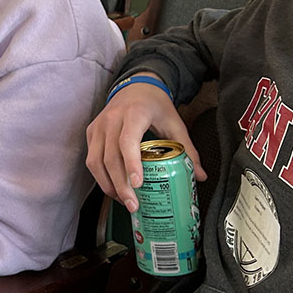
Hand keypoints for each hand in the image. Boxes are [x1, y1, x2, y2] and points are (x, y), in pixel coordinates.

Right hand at [85, 77, 205, 211]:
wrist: (135, 86)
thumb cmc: (155, 105)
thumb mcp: (175, 123)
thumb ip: (188, 149)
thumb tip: (201, 177)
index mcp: (134, 113)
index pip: (127, 141)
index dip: (131, 163)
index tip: (138, 184)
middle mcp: (112, 119)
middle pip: (110, 157)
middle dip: (121, 185)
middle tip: (134, 205)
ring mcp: (99, 125)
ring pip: (96, 161)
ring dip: (108, 185)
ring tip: (124, 201)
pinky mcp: (92, 132)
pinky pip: (92, 159)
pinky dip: (101, 177)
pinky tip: (114, 188)